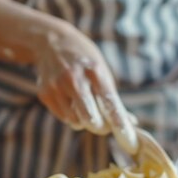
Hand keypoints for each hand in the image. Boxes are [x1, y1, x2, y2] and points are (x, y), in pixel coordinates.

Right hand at [34, 22, 137, 153]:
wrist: (50, 41)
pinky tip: (70, 100)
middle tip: (104, 125)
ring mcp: (57, 86)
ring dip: (84, 121)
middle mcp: (74, 78)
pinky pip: (64, 118)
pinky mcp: (45, 94)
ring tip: (85, 105)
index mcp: (94, 69)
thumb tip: (132, 123)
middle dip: (100, 127)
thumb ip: (113, 97)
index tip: (128, 136)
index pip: (109, 100)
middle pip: (90, 117)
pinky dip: (71, 116)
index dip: (118, 121)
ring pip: (76, 121)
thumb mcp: (101, 69)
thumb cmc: (84, 59)